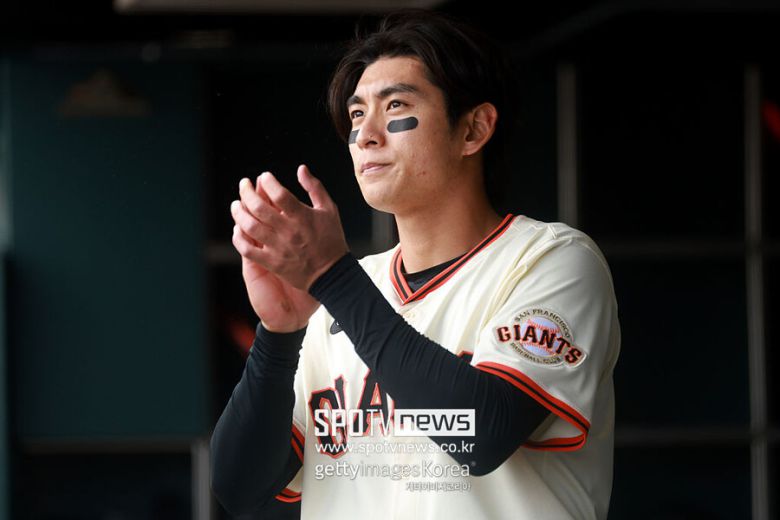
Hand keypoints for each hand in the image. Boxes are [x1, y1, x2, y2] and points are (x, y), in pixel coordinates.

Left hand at [231, 164, 348, 327]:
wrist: (332, 273)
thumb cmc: (331, 239)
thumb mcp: (329, 209)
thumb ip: (315, 187)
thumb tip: (301, 169)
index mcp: (303, 217)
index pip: (279, 194)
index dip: (269, 182)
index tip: (265, 176)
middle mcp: (288, 232)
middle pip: (259, 208)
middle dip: (246, 192)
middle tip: (244, 184)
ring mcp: (278, 248)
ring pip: (249, 227)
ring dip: (238, 213)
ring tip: (236, 204)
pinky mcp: (272, 262)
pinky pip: (248, 250)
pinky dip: (238, 238)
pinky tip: (237, 228)